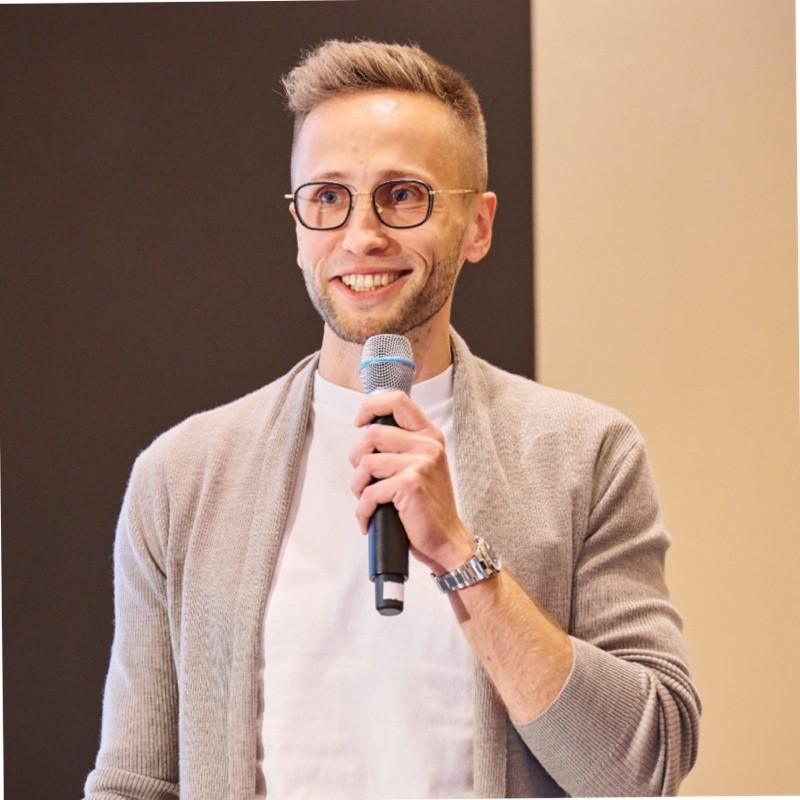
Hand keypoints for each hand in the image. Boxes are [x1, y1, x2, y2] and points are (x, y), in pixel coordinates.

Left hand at [348, 390, 474, 574]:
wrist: (446, 540)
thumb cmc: (428, 507)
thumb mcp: (422, 466)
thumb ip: (401, 446)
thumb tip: (366, 435)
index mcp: (429, 436)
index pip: (397, 401)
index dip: (370, 407)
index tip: (359, 422)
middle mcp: (427, 445)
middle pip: (371, 434)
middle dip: (356, 458)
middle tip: (363, 478)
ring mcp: (420, 463)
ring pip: (366, 463)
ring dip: (358, 486)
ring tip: (369, 500)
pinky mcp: (410, 484)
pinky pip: (369, 492)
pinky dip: (363, 510)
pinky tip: (370, 519)